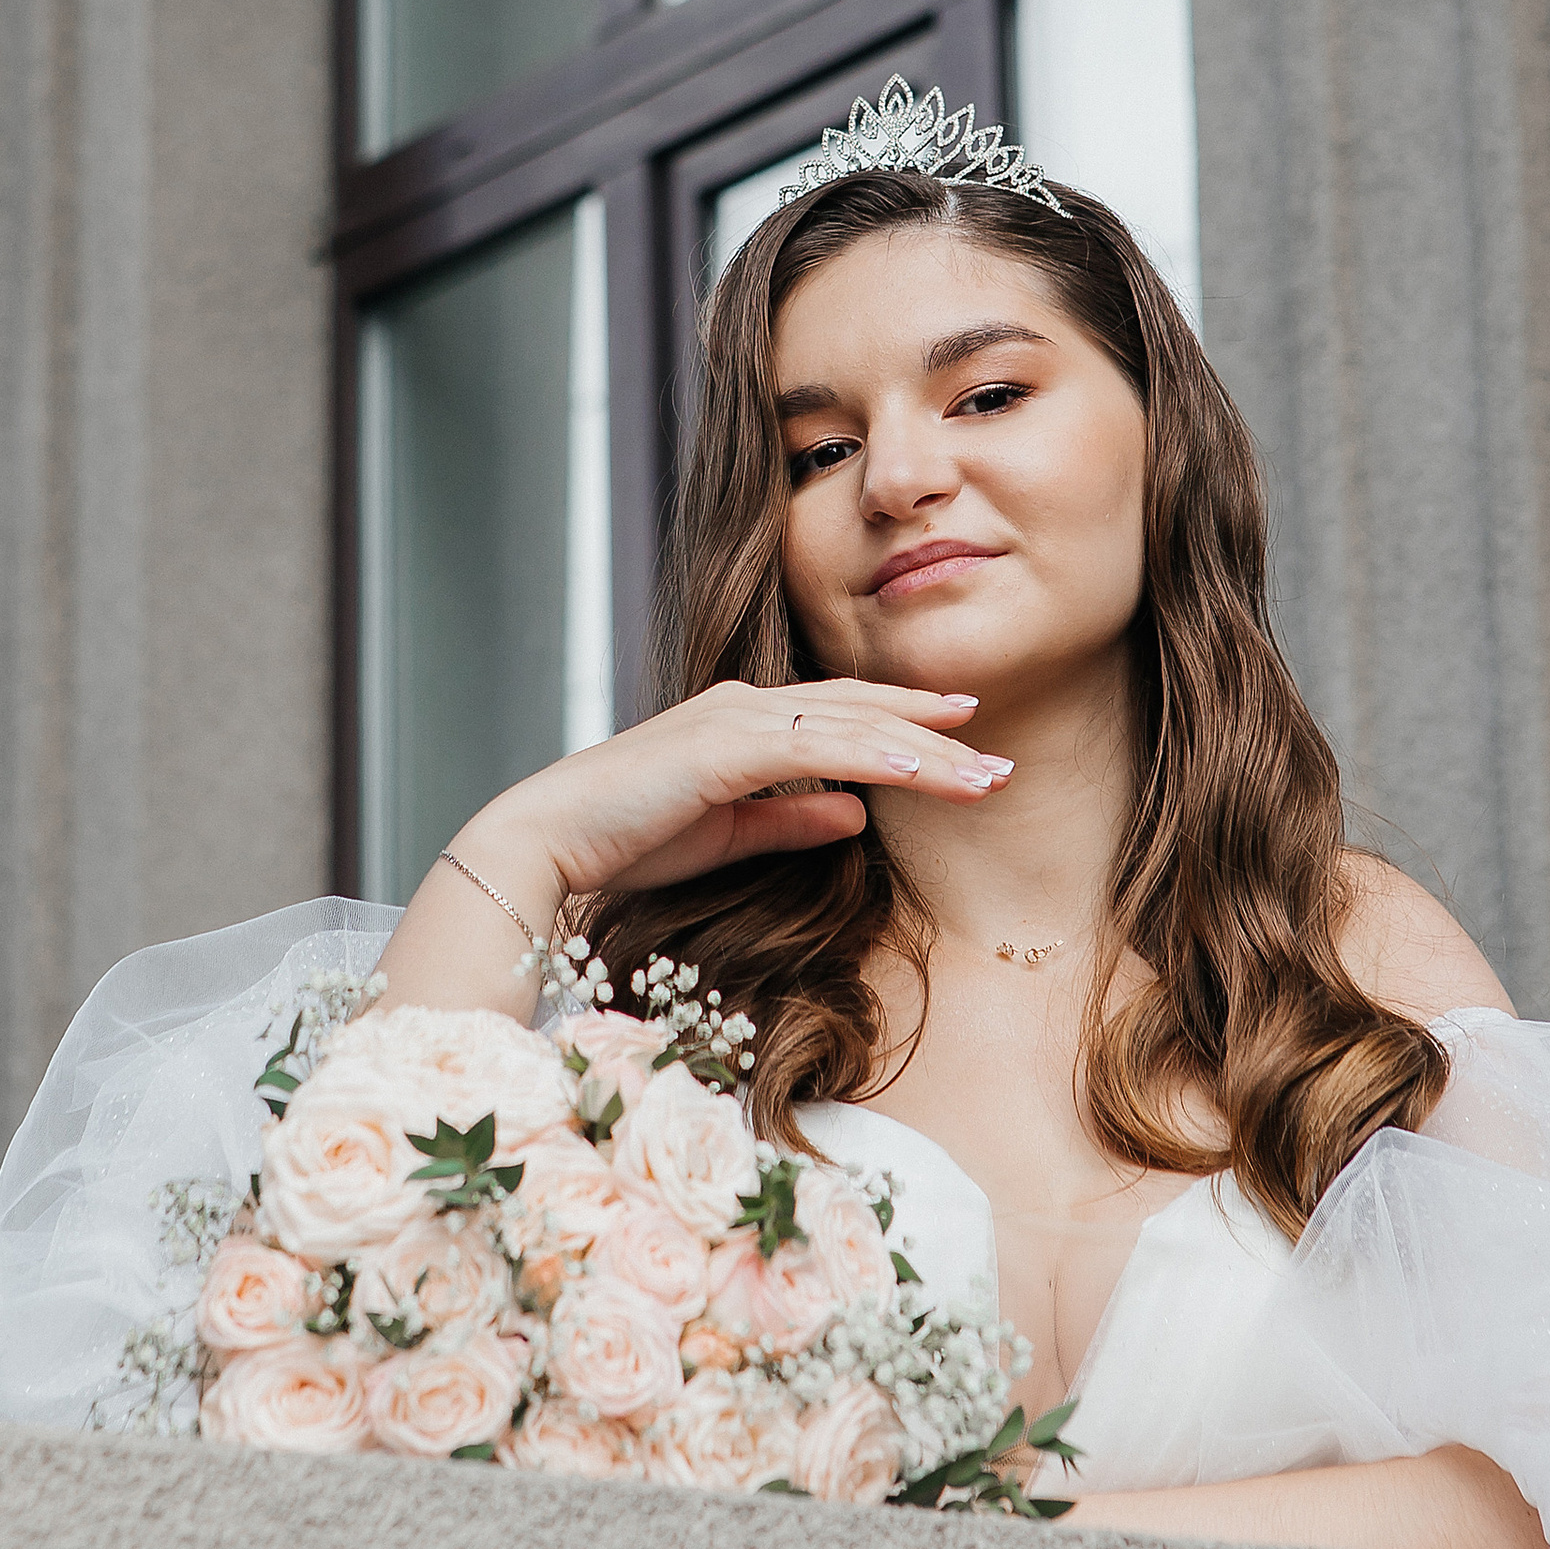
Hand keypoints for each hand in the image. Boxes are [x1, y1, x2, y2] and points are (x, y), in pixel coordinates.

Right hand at [467, 678, 1014, 919]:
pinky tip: (919, 768)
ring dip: (925, 750)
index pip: (845, 716)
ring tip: (986, 775)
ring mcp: (734, 719)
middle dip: (937, 734)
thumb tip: (853, 812)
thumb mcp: (728, 833)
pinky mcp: (721, 746)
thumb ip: (790, 817)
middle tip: (1002, 758)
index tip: (967, 738)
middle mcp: (745, 706)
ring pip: (853, 726)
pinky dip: (872, 753)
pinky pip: (814, 746)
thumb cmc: (625, 839)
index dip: (909, 723)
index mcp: (745, 722)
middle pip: (862, 713)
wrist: (548, 842)